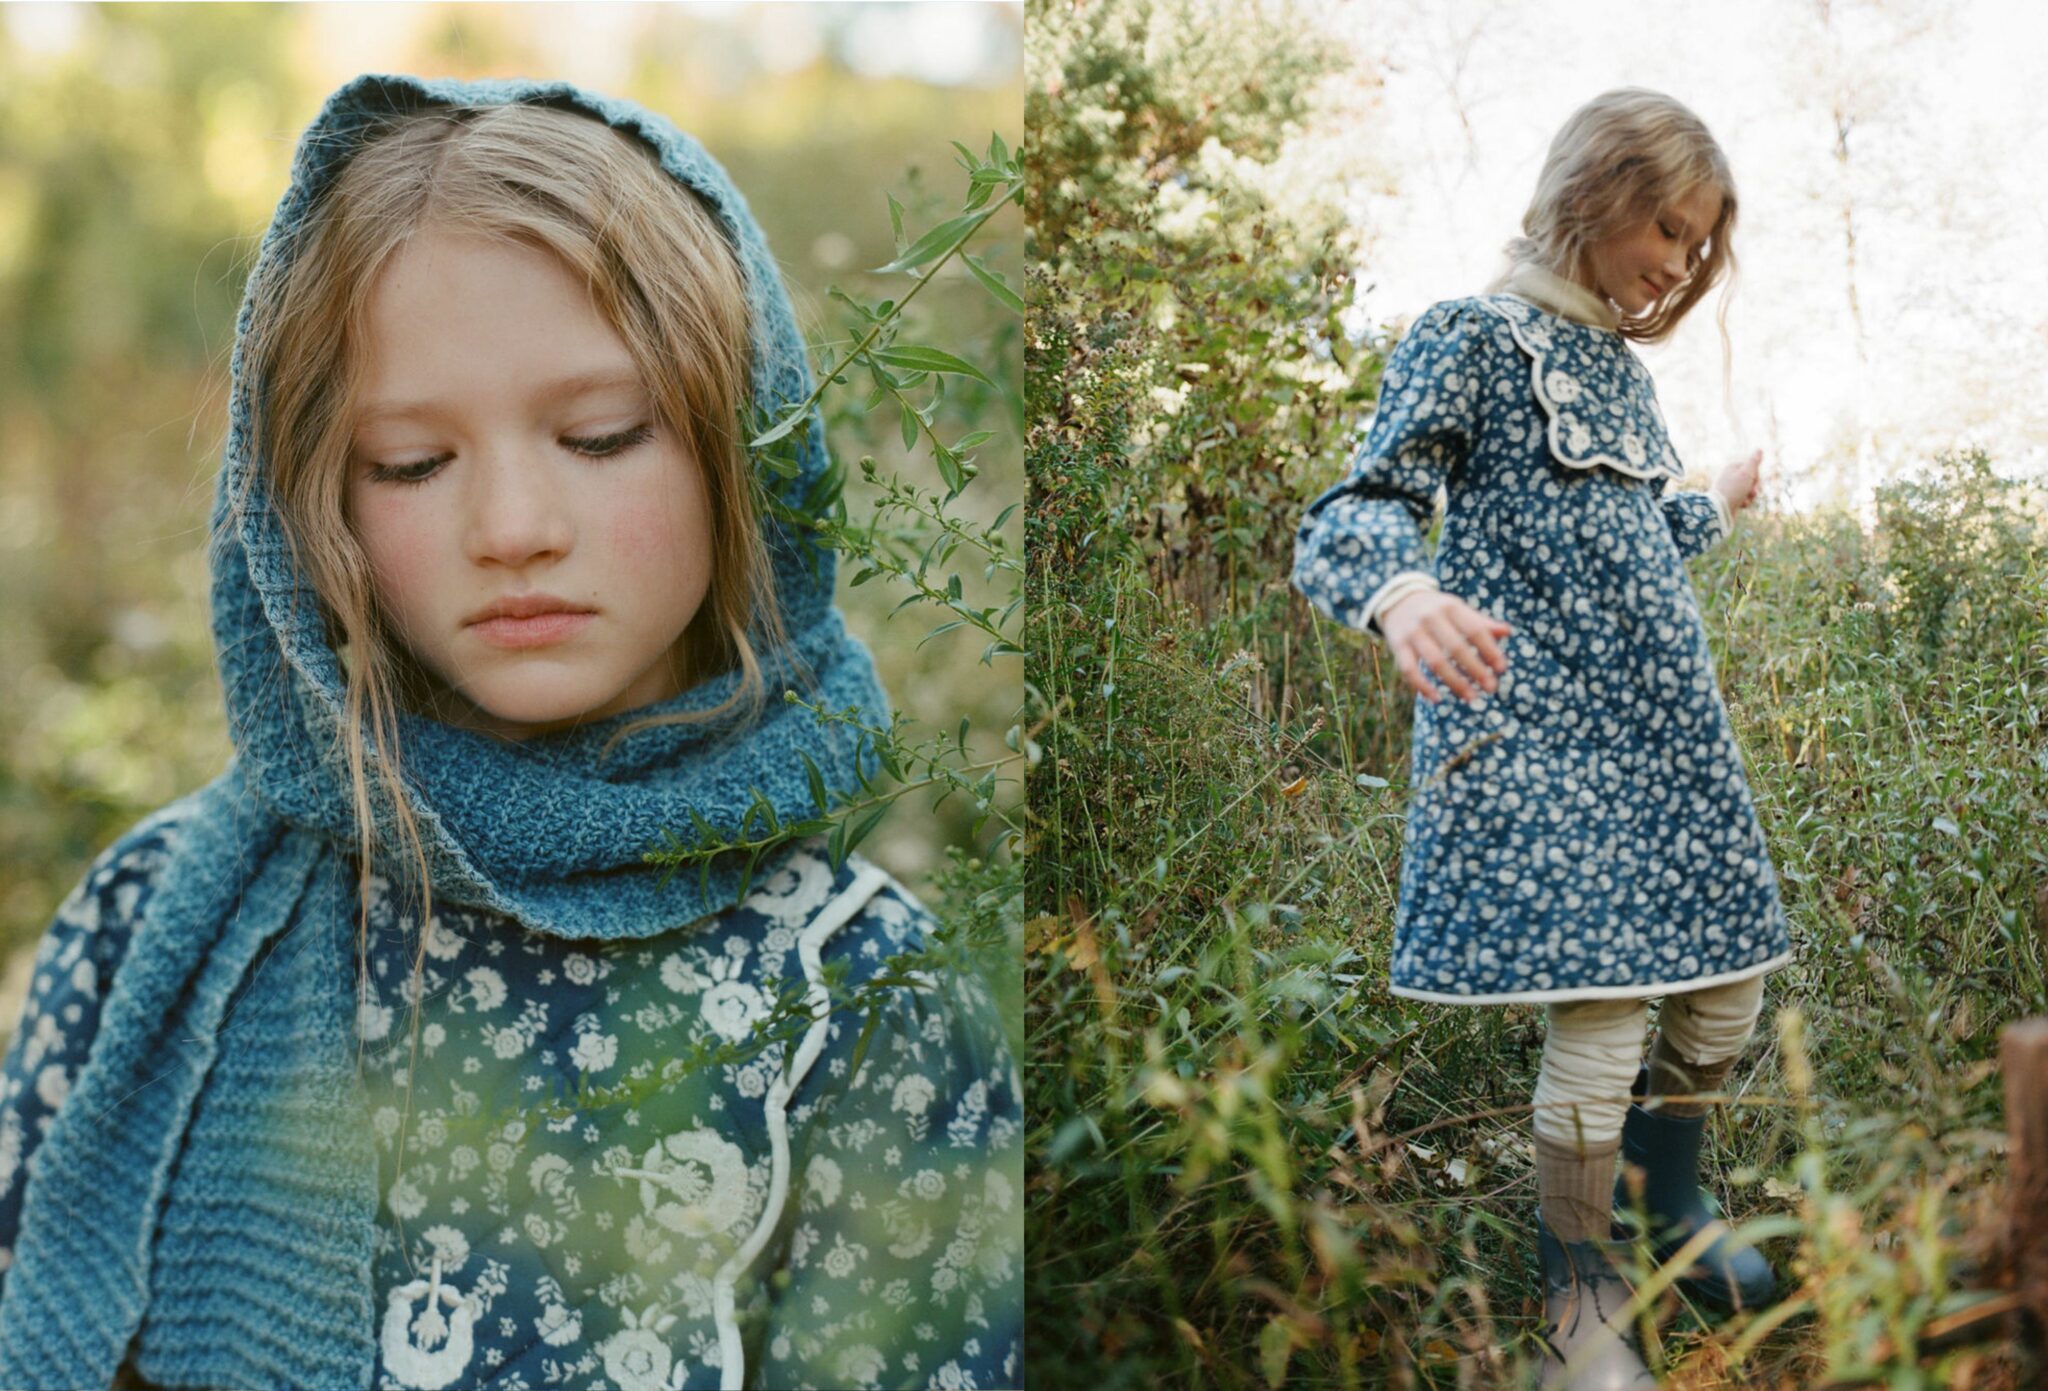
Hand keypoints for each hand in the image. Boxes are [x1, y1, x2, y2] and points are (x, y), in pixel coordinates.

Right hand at [1378, 589, 1511, 704]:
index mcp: (1450, 607)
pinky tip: (1436, 699)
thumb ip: (1480, 622)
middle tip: (1491, 688)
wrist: (1398, 601)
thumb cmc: (1437, 610)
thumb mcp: (1457, 609)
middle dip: (1476, 670)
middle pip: (1456, 647)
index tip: (1501, 669)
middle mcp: (1430, 618)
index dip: (1489, 650)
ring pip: (1435, 661)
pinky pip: (1409, 670)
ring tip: (1470, 697)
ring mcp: (1412, 632)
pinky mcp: (1397, 645)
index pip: (1474, 630)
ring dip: (1454, 682)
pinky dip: (1422, 686)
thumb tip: (1507, 632)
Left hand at [1714, 448, 1762, 514]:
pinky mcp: (1729, 498)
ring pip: (1748, 490)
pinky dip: (1744, 502)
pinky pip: (1743, 498)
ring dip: (1750, 496)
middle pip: (1751, 479)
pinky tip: (1741, 506)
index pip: (1752, 468)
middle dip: (1755, 487)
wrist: (1720, 510)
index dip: (1756, 475)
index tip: (1753, 480)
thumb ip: (1754, 461)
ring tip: (1745, 500)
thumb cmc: (1733, 490)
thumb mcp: (1746, 473)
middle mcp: (1729, 476)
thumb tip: (1759, 450)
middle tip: (1752, 493)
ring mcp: (1729, 488)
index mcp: (1732, 467)